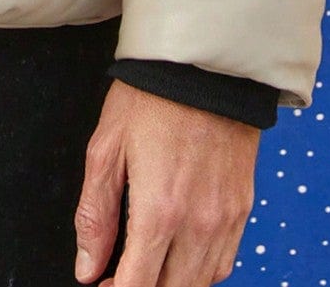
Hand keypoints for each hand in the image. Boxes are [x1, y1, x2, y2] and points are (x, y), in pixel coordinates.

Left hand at [74, 80, 258, 284]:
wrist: (203, 64)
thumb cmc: (149, 98)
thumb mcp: (106, 148)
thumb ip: (95, 215)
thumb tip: (87, 268)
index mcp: (159, 211)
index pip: (138, 286)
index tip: (102, 285)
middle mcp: (198, 224)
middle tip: (118, 276)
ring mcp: (226, 219)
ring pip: (201, 284)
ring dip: (172, 284)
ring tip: (146, 266)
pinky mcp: (243, 208)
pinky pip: (223, 262)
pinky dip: (200, 271)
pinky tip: (179, 254)